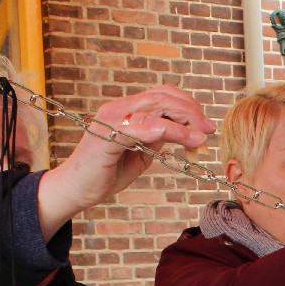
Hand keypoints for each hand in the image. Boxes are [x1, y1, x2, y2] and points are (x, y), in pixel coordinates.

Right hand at [37, 86, 213, 237]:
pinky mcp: (104, 136)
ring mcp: (110, 119)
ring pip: (153, 109)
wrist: (76, 189)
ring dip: (181, 122)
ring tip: (199, 137)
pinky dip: (158, 129)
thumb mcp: (140, 153)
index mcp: (127, 110)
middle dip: (190, 112)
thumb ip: (157, 139)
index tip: (206, 125)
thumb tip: (181, 132)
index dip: (188, 106)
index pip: (162, 96)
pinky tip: (175, 137)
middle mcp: (119, 108)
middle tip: (208, 129)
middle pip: (161, 97)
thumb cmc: (106, 172)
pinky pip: (136, 127)